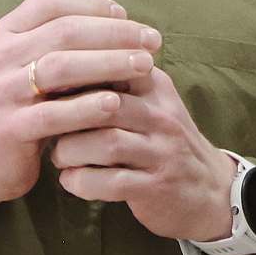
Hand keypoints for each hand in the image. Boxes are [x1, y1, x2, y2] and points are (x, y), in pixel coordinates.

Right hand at [0, 0, 161, 226]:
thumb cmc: (17, 106)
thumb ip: (61, 37)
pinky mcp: (10, 129)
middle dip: (115, 32)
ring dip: (109, 63)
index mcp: (8, 33)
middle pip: (65, 31)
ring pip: (61, 67)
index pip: (52, 0)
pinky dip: (87, 106)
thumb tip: (112, 4)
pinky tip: (115, 103)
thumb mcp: (28, 64)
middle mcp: (1, 57)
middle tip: (151, 40)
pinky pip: (54, 114)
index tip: (126, 15)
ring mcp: (3, 93)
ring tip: (145, 65)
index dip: (93, 2)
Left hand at [46, 65, 238, 243]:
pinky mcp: (156, 187)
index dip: (73, 75)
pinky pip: (110, 183)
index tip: (45, 85)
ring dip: (70, 150)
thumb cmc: (164, 141)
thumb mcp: (150, 102)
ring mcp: (161, 153)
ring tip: (58, 155)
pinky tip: (70, 180)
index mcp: (156, 87)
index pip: (112, 66)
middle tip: (44, 124)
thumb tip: (60, 63)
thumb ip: (115, 82)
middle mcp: (161, 116)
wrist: (211, 191)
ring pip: (105, 143)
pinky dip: (81, 181)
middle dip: (65, 115)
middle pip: (104, 104)